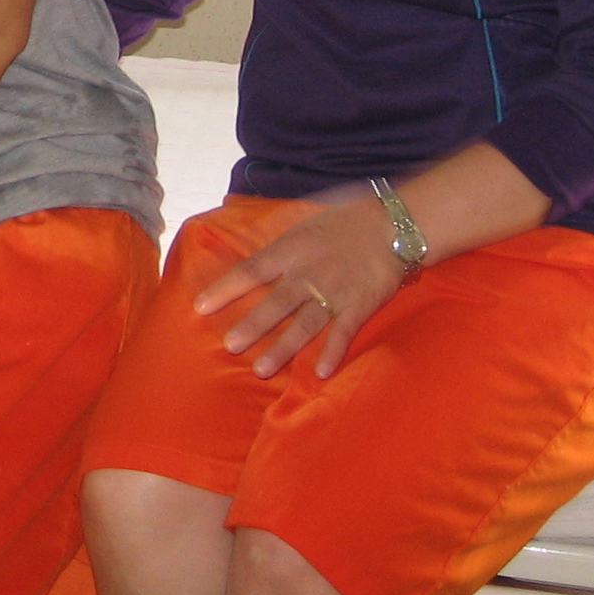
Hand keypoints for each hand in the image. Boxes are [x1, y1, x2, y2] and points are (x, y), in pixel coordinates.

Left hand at [195, 193, 406, 378]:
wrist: (393, 224)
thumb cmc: (346, 220)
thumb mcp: (305, 224)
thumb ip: (281, 245)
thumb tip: (256, 257)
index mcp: (291, 249)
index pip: (251, 270)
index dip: (225, 289)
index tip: (200, 306)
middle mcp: (308, 272)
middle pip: (275, 303)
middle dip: (252, 326)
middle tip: (229, 346)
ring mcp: (334, 291)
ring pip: (304, 324)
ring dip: (283, 348)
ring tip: (263, 369)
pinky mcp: (360, 305)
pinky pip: (344, 332)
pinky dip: (333, 352)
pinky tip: (320, 373)